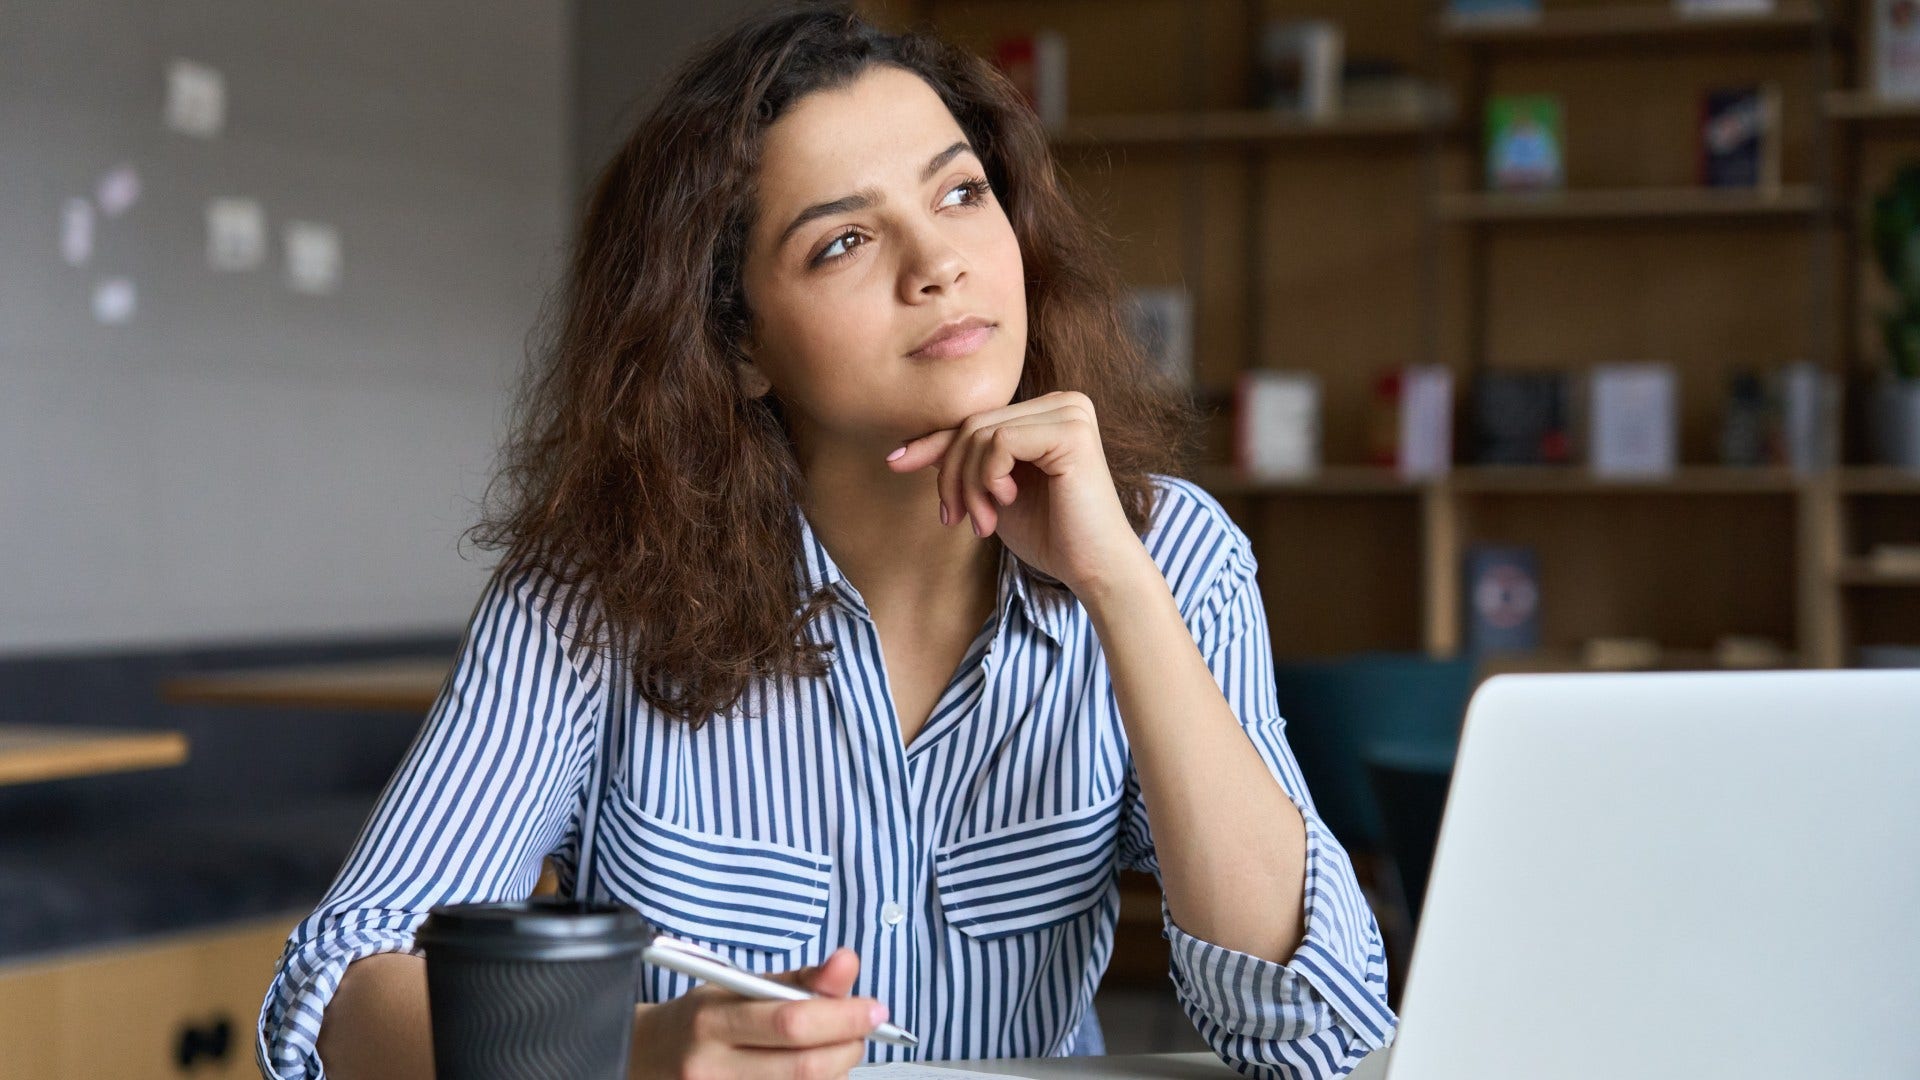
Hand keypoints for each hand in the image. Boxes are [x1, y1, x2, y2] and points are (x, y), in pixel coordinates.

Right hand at [629, 947, 883, 1079]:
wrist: (646, 1060)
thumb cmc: (698, 1020)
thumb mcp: (738, 987)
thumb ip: (798, 979)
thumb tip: (847, 963)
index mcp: (714, 1021)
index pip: (792, 1022)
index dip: (844, 1017)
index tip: (874, 1008)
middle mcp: (713, 1068)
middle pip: (806, 1067)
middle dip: (849, 1046)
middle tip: (862, 1028)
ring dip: (837, 1069)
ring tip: (831, 1047)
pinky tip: (812, 1071)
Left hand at [885, 390, 1145, 597]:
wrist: (1094, 570)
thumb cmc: (1050, 536)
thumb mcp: (992, 493)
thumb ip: (965, 464)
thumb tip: (907, 448)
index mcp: (1047, 412)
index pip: (975, 420)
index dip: (933, 443)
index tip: (895, 463)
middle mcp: (1063, 402)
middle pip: (973, 424)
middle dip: (952, 476)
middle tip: (955, 520)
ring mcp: (1070, 412)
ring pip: (980, 433)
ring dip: (969, 486)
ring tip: (983, 523)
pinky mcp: (1071, 431)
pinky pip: (1000, 441)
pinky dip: (988, 478)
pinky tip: (1005, 503)